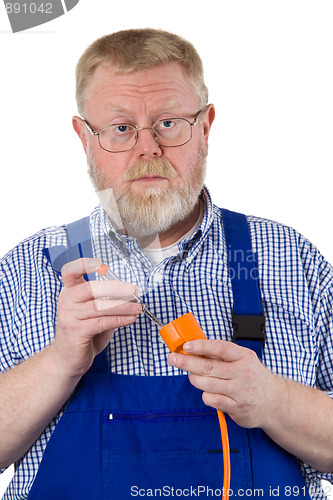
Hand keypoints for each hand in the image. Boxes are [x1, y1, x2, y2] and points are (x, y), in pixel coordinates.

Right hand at [50, 258, 141, 378]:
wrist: (67, 359)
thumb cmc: (82, 334)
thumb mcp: (94, 314)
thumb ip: (106, 303)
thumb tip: (130, 295)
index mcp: (70, 293)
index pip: (71, 272)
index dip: (83, 265)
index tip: (99, 263)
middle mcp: (67, 302)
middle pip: (91, 288)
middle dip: (115, 288)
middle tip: (133, 290)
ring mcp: (70, 317)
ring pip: (99, 306)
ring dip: (122, 306)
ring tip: (137, 307)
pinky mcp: (77, 331)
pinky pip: (103, 322)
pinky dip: (120, 319)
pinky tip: (130, 319)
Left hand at [167, 339, 278, 428]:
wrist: (275, 402)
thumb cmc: (254, 377)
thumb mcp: (243, 359)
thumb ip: (221, 355)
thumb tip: (194, 348)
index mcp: (244, 356)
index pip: (220, 348)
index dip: (201, 346)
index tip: (186, 345)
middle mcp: (243, 373)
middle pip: (209, 367)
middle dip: (186, 362)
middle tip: (172, 359)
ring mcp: (241, 391)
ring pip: (207, 384)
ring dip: (194, 379)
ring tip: (192, 376)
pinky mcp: (237, 407)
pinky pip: (212, 399)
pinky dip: (205, 395)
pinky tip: (209, 392)